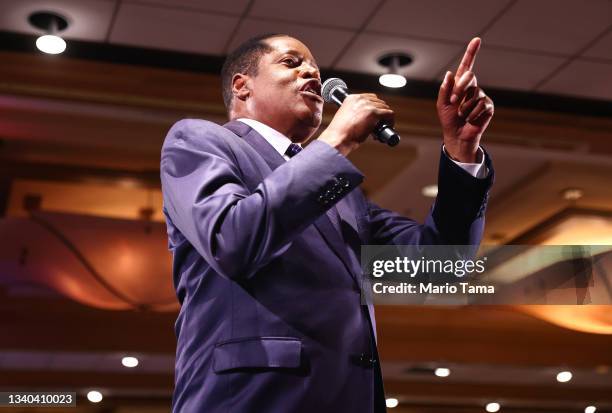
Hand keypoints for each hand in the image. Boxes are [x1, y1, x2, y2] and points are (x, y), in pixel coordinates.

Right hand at [319, 94, 393, 155]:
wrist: (337, 138)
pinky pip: (389, 114)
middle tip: (378, 125)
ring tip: (381, 129)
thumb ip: (354, 113)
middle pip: (379, 102)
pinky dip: (391, 121)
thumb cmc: (339, 133)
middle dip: (381, 113)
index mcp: (351, 98)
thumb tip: (366, 119)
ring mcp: (367, 105)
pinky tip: (388, 128)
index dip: (375, 107)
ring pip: (385, 108)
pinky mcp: (374, 113)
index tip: (375, 117)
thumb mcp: (345, 117)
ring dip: (386, 118)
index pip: (370, 97)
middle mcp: (360, 99)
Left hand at [437, 37, 493, 162]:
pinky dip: (473, 113)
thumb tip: (450, 73)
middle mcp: (472, 87)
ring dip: (464, 106)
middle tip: (453, 102)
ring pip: (474, 94)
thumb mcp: (441, 104)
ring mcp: (481, 96)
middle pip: (470, 76)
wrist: (457, 135)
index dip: (471, 52)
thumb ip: (445, 89)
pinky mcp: (488, 106)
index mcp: (460, 84)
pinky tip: (470, 119)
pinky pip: (481, 104)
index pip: (466, 66)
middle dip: (459, 89)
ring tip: (462, 115)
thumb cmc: (448, 119)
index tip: (477, 39)